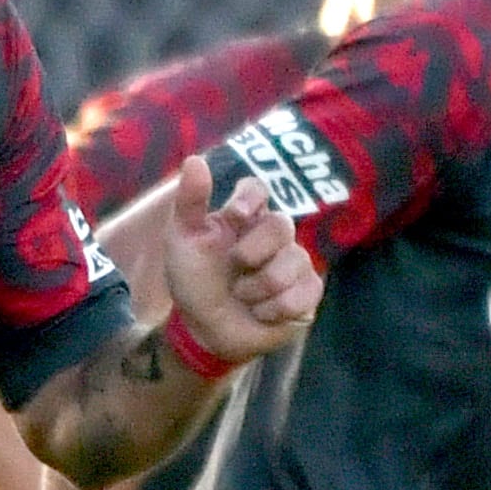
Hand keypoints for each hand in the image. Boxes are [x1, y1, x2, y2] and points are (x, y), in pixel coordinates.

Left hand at [152, 154, 318, 362]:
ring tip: (244, 296)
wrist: (205, 330)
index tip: (234, 217)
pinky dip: (276, 308)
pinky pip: (303, 293)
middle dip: (252, 253)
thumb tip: (195, 159)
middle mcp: (273, 236)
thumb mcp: (183, 239)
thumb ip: (190, 201)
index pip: (258, 188)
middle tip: (234, 270)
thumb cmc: (194, 281)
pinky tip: (261, 312)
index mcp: (244, 217)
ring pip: (293, 262)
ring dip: (258, 288)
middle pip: (281, 224)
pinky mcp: (308, 294)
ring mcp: (295, 264)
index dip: (251, 199)